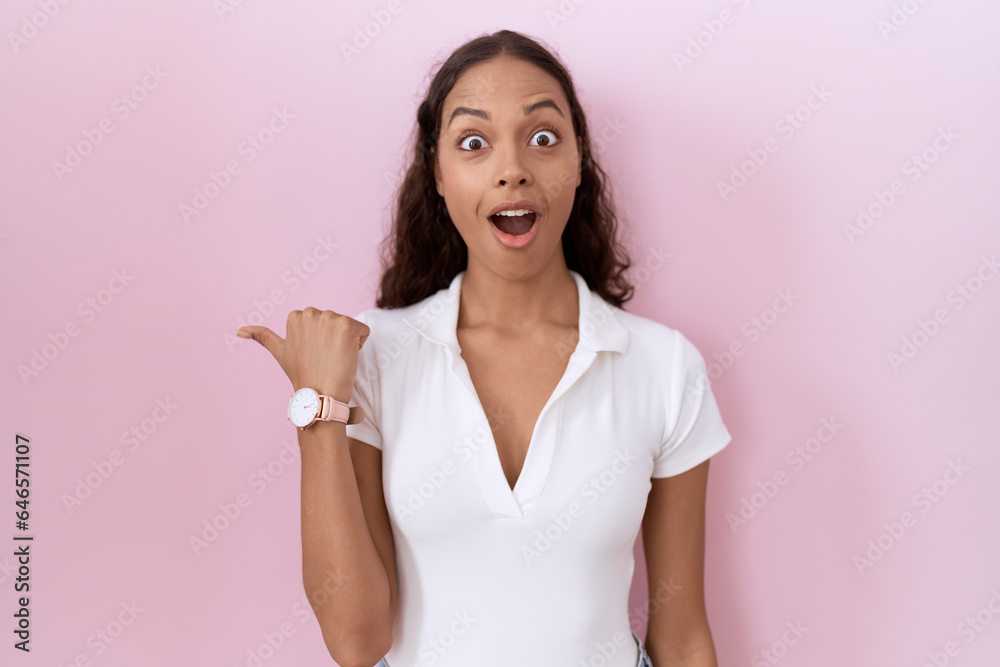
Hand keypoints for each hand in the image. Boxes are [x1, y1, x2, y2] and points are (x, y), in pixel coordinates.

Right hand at [236, 308, 369, 401]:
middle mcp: (310, 313)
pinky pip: (363, 331)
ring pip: (349, 327)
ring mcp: (328, 318)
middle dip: (334, 340)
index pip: (322, 322)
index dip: (321, 340)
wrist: (319, 395)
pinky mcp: (346, 326)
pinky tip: (346, 357)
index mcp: (295, 316)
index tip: (313, 355)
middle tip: (324, 359)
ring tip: (333, 359)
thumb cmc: (303, 376)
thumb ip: (262, 337)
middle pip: (336, 322)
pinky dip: (360, 345)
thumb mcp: (280, 352)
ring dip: (346, 343)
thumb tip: (239, 330)